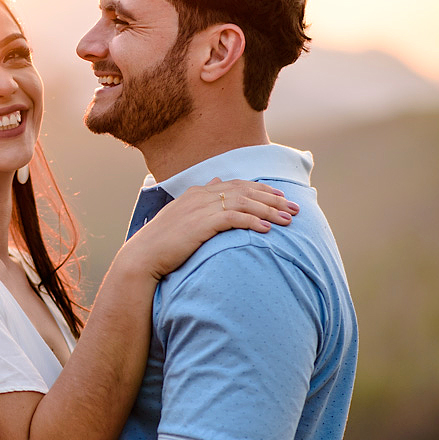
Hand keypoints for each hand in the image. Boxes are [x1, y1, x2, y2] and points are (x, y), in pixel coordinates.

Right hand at [121, 178, 298, 279]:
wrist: (143, 256)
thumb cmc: (162, 242)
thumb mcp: (182, 216)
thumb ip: (200, 200)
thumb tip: (215, 183)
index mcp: (198, 193)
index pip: (237, 185)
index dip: (262, 190)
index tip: (281, 198)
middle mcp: (201, 196)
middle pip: (246, 191)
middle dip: (273, 199)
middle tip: (295, 208)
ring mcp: (201, 208)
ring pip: (244, 203)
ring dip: (269, 211)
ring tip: (288, 220)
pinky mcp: (201, 224)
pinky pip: (234, 219)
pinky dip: (253, 222)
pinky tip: (267, 229)